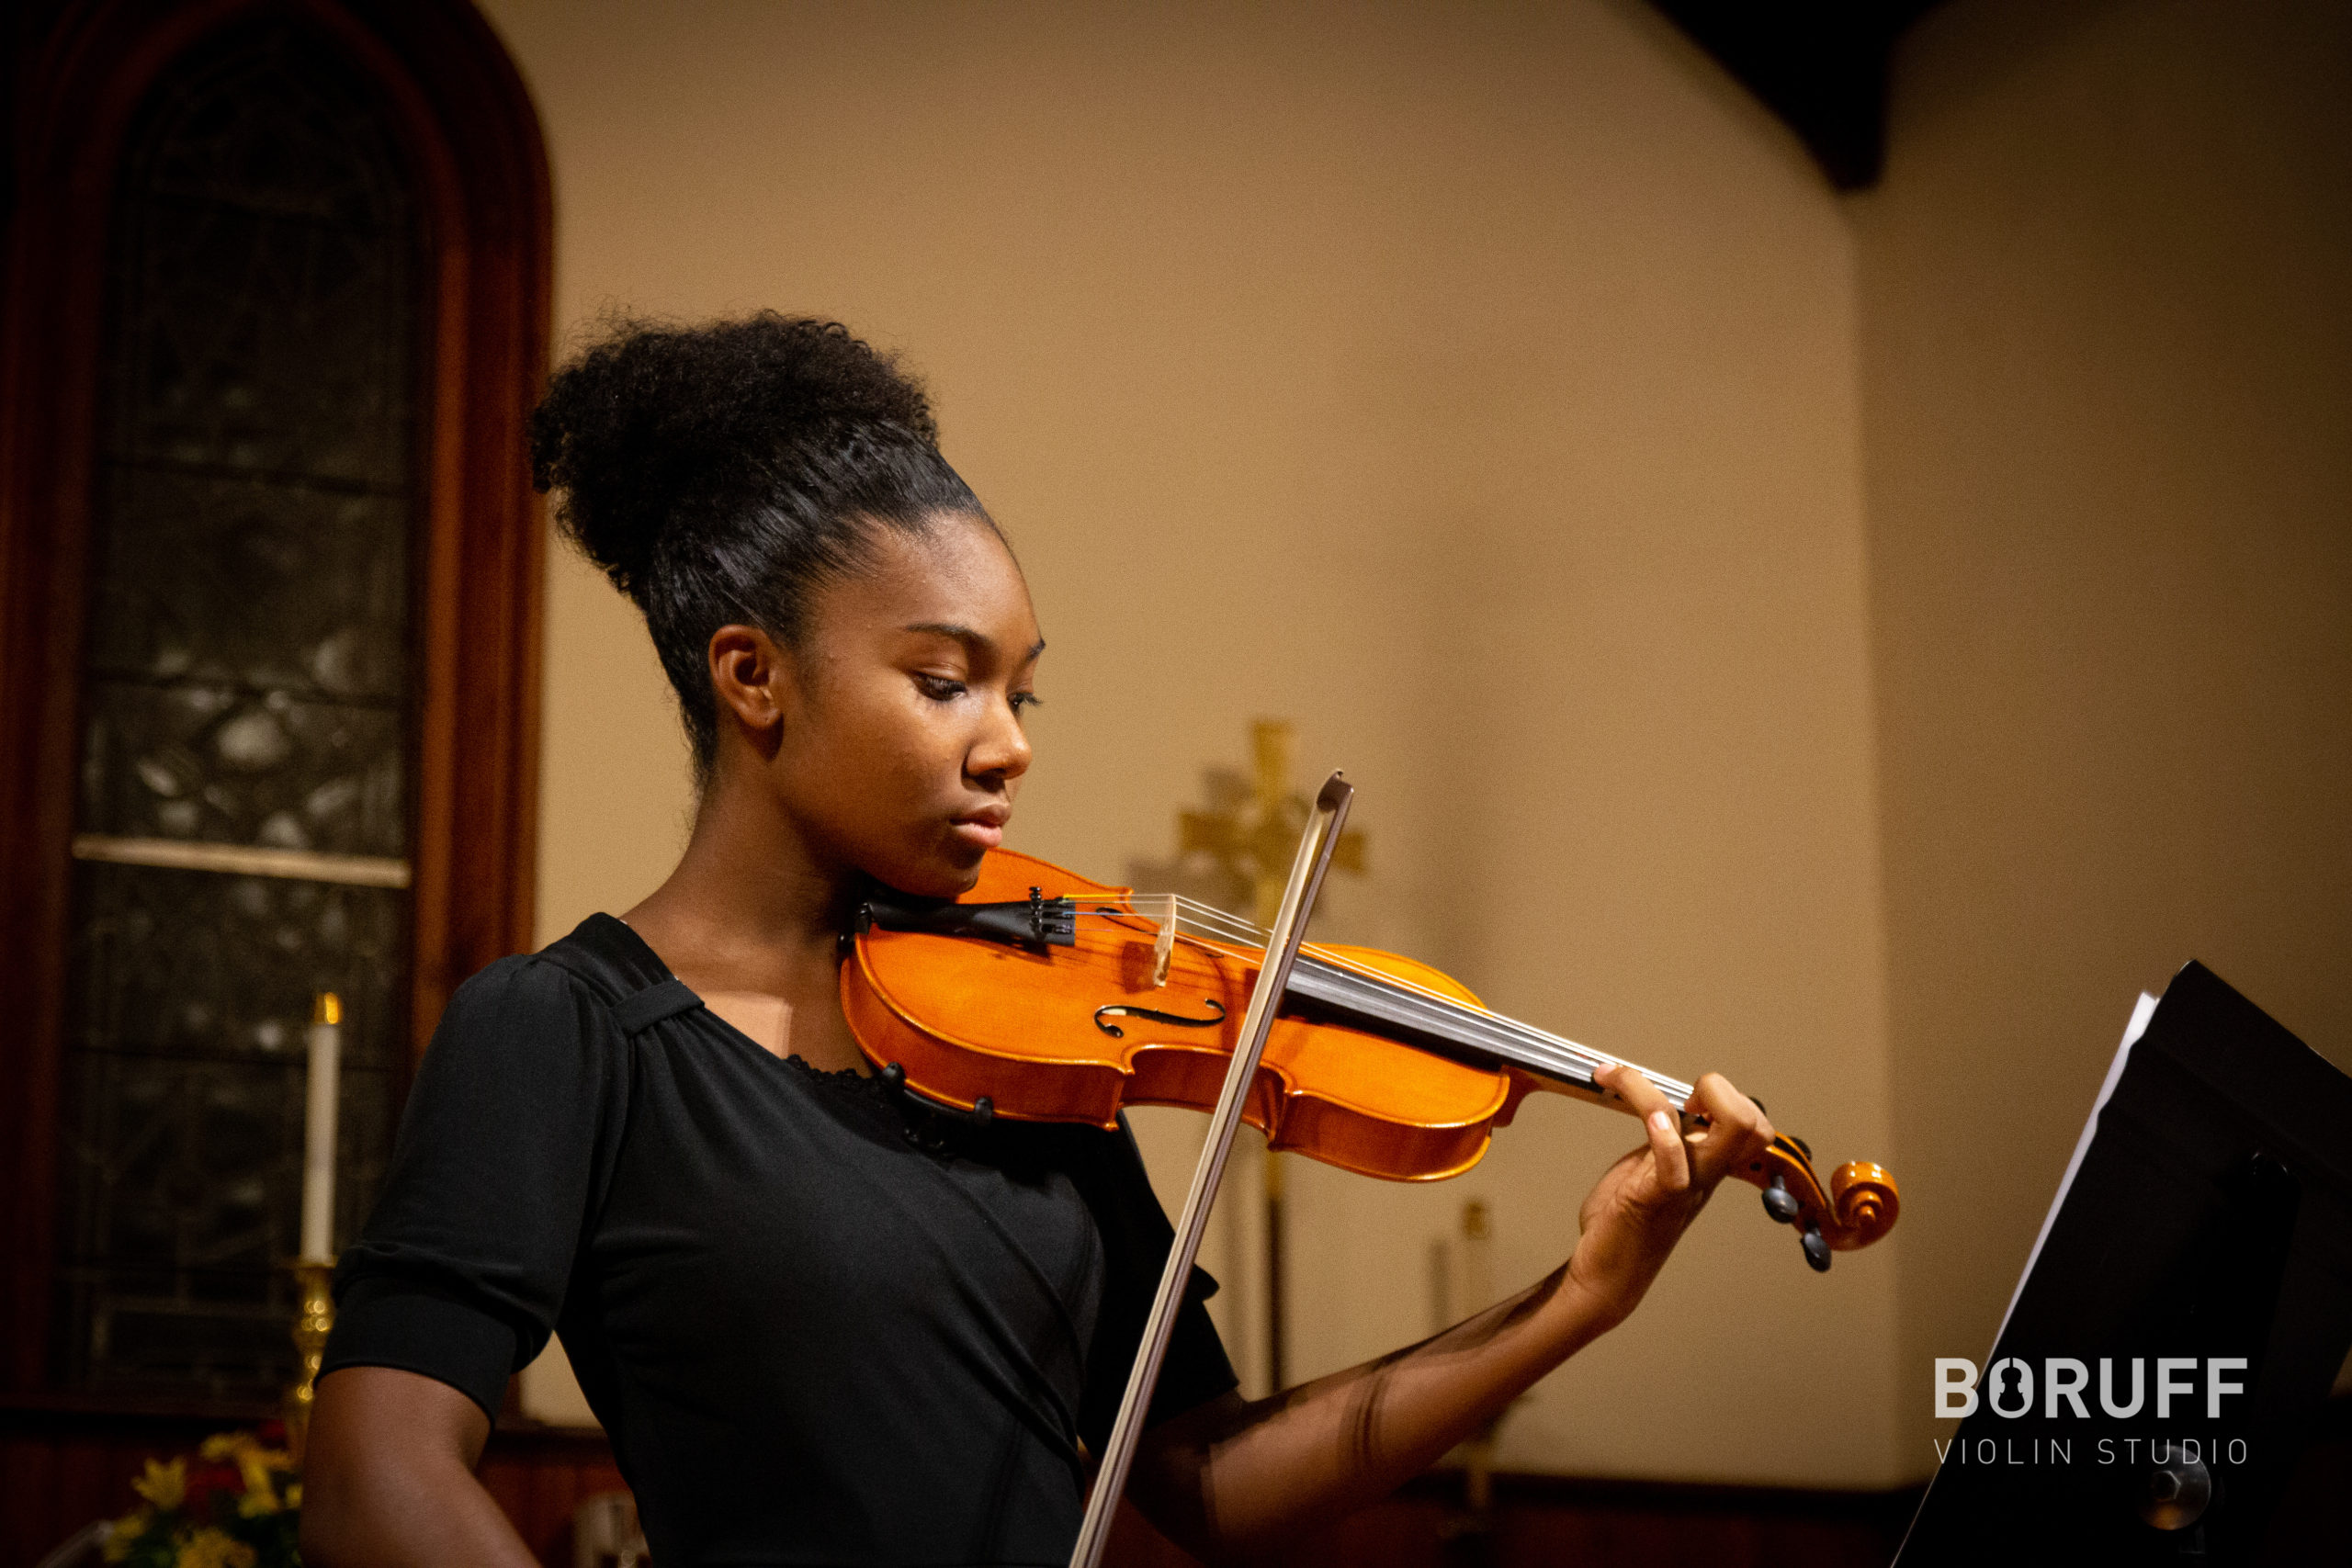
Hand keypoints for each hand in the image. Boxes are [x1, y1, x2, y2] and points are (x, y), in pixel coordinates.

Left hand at [1562, 1066, 1774, 1329]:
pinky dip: (1658, 1131)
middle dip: (1719, 1089)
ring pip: (1728, 1130)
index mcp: (1706, 1165)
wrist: (1606, 1275)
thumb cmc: (1624, 1223)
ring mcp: (1686, 1186)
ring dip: (1666, 1091)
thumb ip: (1664, 1142)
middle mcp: (1705, 1174)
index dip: (1726, 1096)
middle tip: (1676, 1097)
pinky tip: (1626, 1110)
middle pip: (1753, 1124)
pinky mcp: (1656, 1198)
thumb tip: (1663, 1108)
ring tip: (1622, 1082)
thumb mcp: (1650, 1169)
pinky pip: (1675, 1161)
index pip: (1752, 1125)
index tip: (1685, 1095)